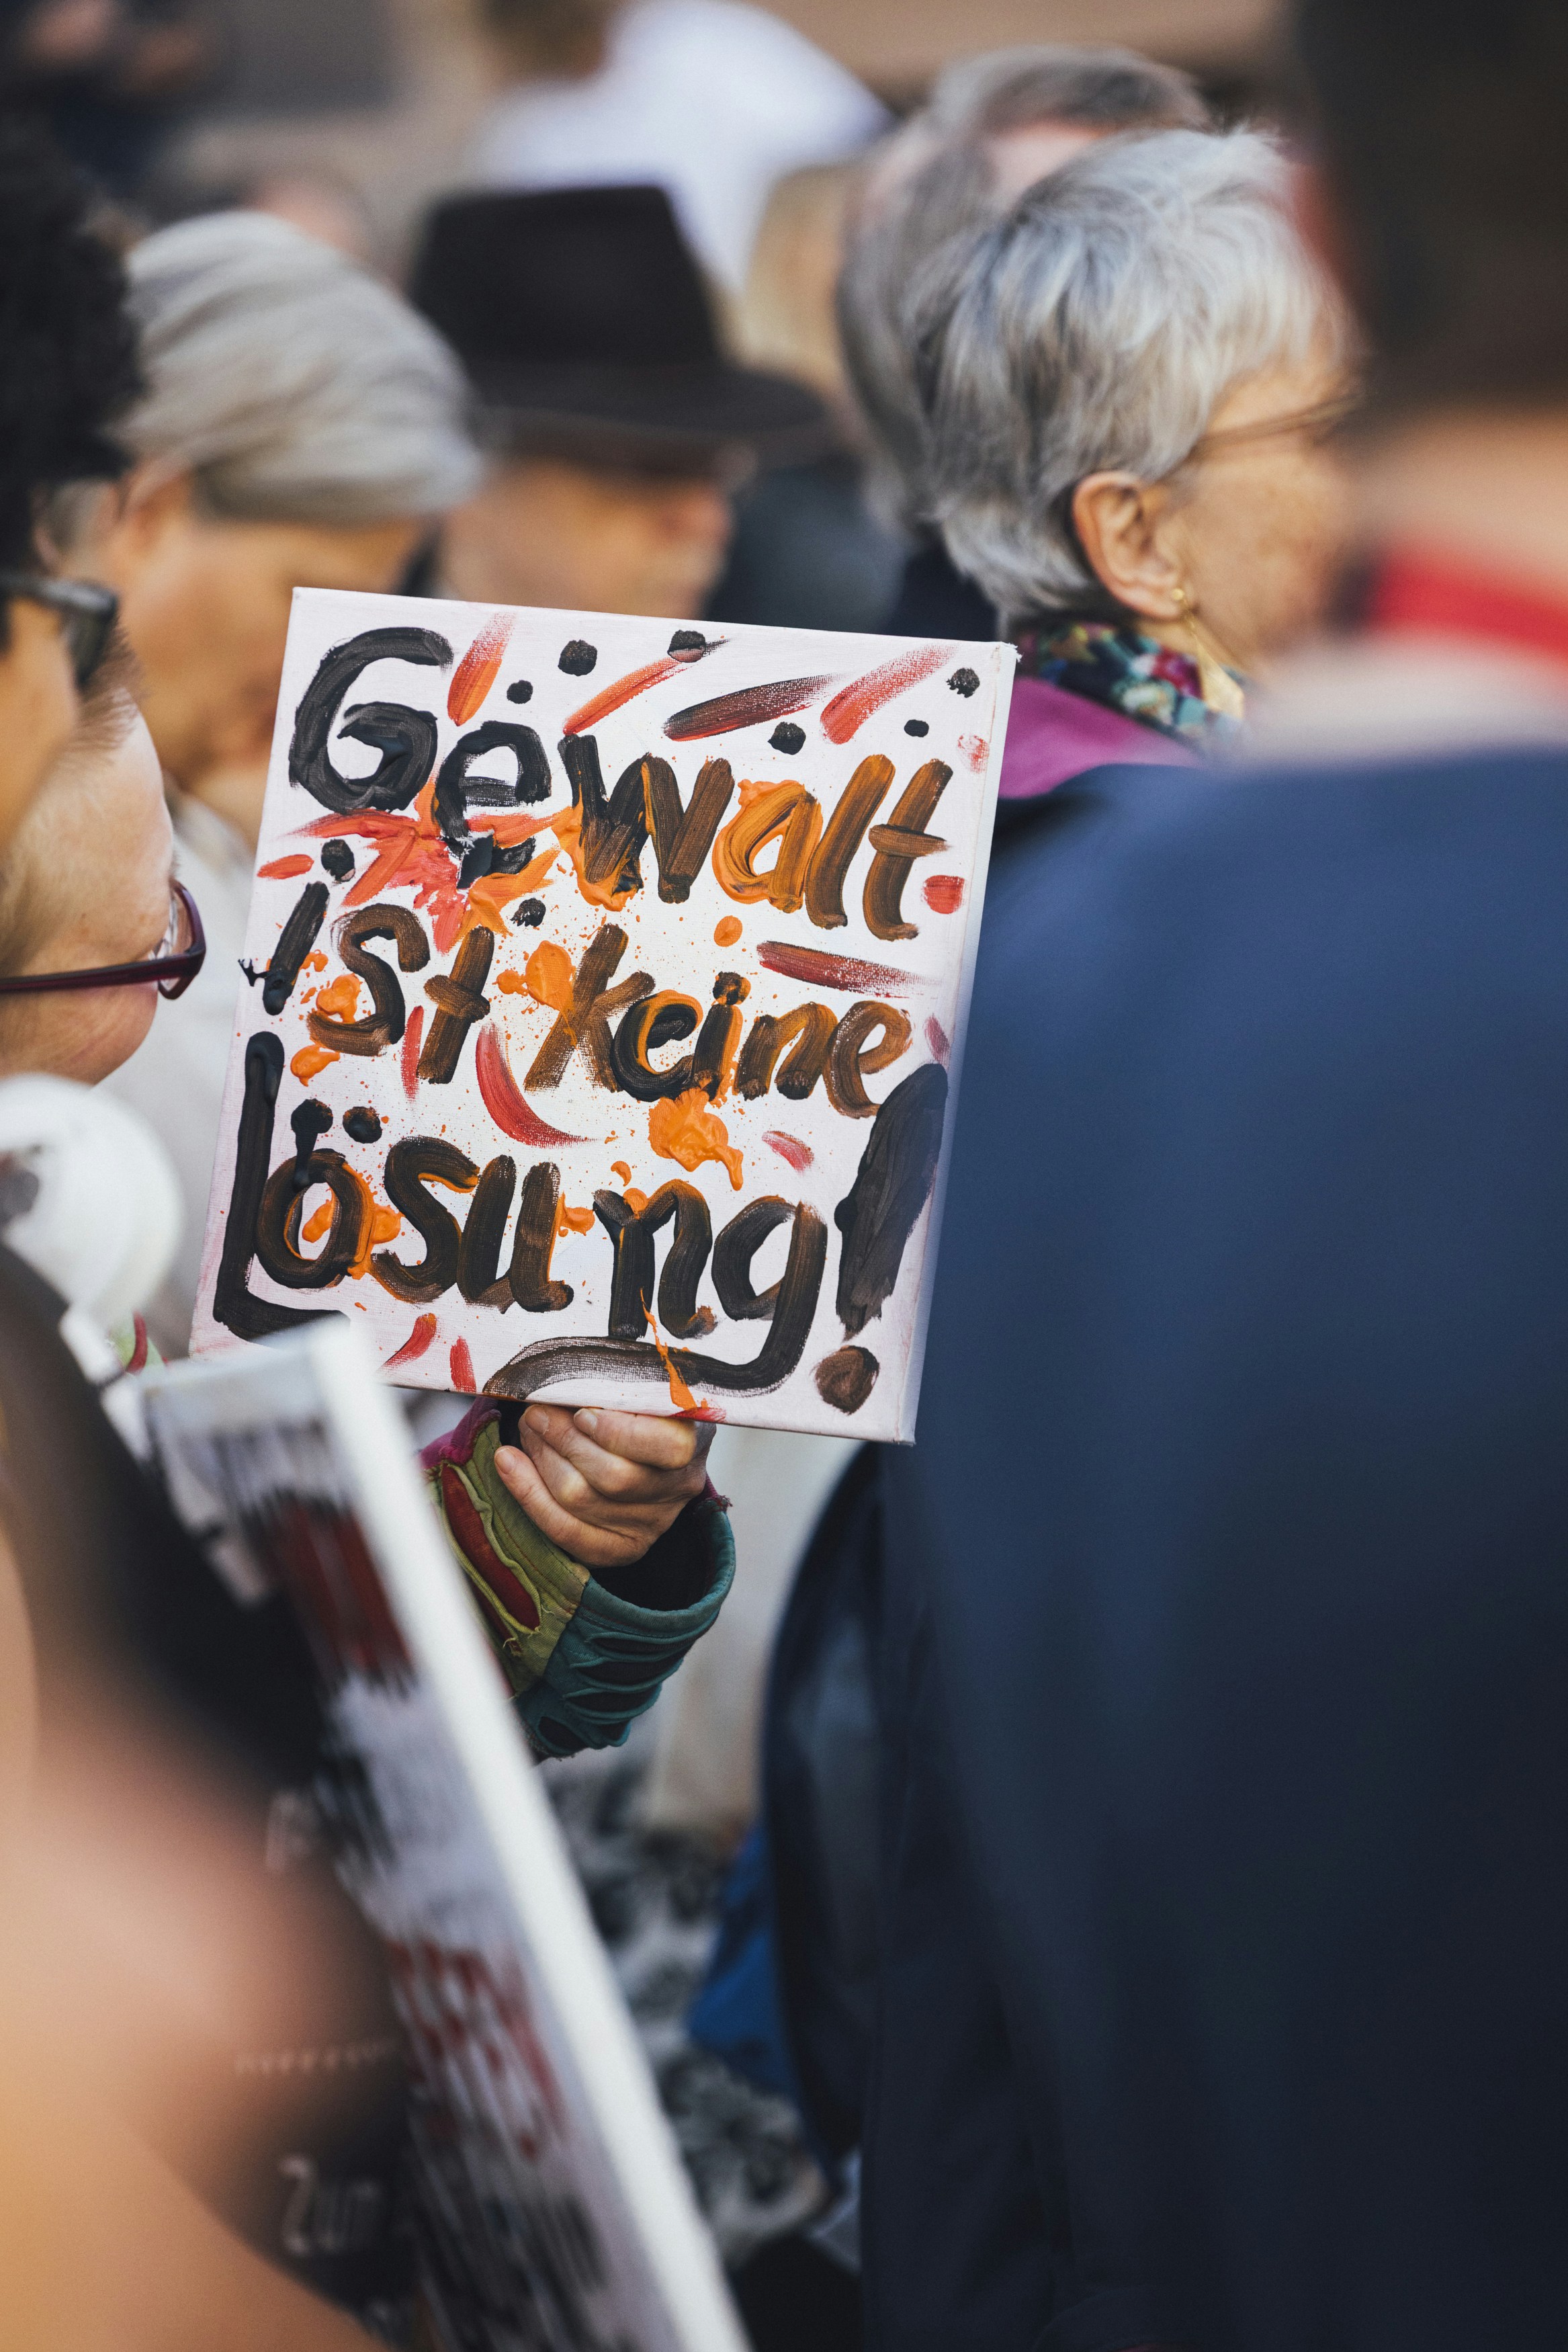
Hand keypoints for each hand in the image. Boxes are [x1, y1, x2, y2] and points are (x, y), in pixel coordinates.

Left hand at [495, 1405, 712, 1572]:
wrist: (648, 1445)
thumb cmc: (637, 1407)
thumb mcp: (639, 1388)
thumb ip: (611, 1386)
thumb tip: (556, 1384)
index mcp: (693, 1440)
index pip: (667, 1448)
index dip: (617, 1433)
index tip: (581, 1411)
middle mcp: (679, 1487)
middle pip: (614, 1477)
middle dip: (562, 1440)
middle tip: (535, 1412)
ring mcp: (652, 1522)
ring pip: (581, 1500)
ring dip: (541, 1459)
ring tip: (529, 1430)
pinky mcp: (622, 1547)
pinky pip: (568, 1533)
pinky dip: (529, 1494)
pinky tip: (509, 1464)